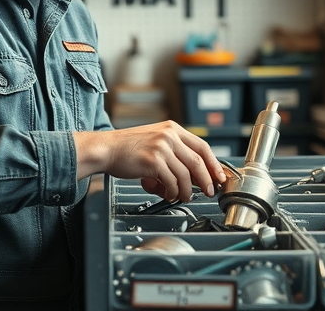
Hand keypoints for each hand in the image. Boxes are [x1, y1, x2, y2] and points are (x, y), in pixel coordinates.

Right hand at [74, 121, 226, 203]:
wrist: (106, 149)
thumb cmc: (128, 148)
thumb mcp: (155, 140)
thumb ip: (174, 151)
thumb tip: (195, 173)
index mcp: (172, 128)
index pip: (202, 146)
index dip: (214, 164)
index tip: (219, 176)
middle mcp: (169, 135)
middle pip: (198, 161)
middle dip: (207, 180)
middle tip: (209, 191)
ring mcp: (161, 148)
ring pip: (186, 175)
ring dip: (187, 191)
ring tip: (182, 196)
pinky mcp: (153, 161)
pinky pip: (171, 182)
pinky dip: (172, 192)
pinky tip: (167, 194)